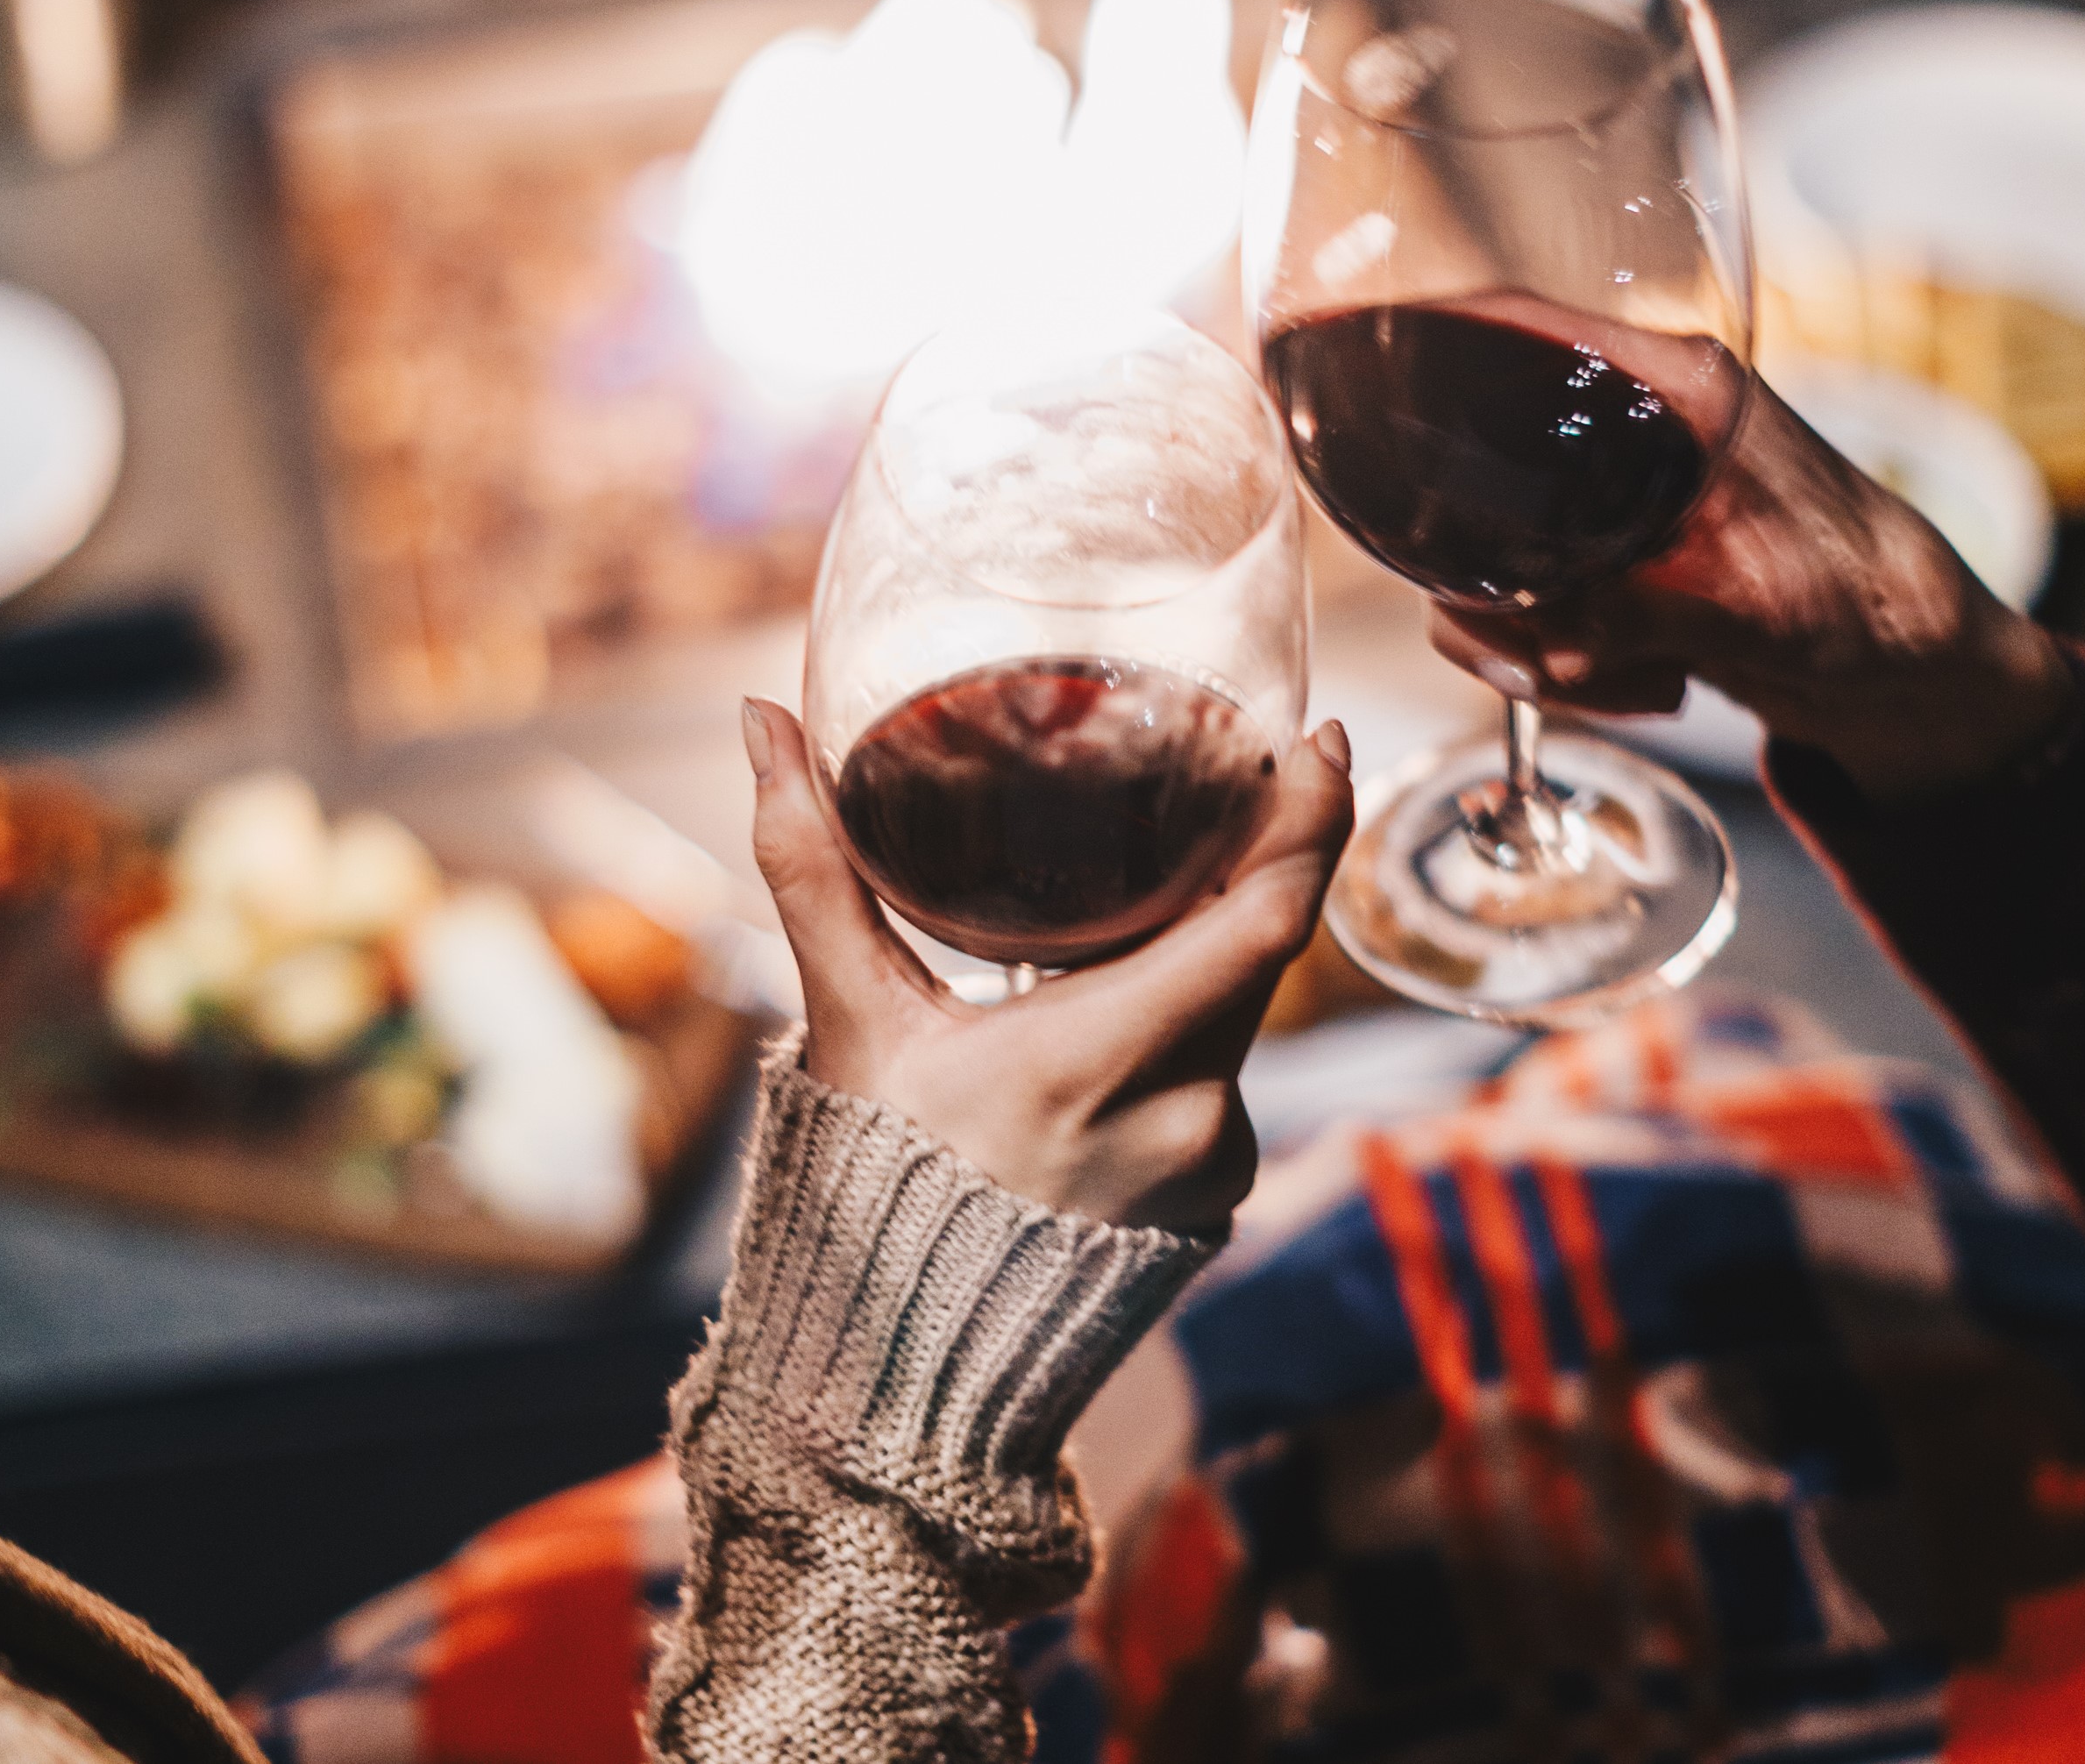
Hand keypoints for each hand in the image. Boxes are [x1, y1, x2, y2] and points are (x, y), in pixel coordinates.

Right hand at [741, 699, 1353, 1232]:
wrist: (908, 1360)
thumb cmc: (868, 1183)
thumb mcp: (847, 1020)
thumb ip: (811, 866)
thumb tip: (762, 723)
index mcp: (1098, 1060)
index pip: (1261, 926)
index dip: (1309, 822)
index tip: (1322, 737)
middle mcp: (1183, 1113)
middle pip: (1273, 946)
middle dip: (1280, 845)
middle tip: (1268, 756)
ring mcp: (1214, 1158)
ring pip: (1249, 1005)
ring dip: (1229, 932)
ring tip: (1191, 856)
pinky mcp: (1220, 1188)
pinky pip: (1230, 1067)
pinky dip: (1202, 1008)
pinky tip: (1155, 974)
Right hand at [1423, 367, 2074, 802]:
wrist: (1916, 675)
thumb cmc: (1870, 605)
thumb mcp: (1755, 605)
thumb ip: (1640, 609)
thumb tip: (1540, 636)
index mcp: (1667, 392)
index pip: (1516, 328)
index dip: (1425, 338)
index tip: (1353, 369)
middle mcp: (1625, 433)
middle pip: (1469, 477)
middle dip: (1487, 589)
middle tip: (1545, 655)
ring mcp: (1607, 505)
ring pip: (1483, 568)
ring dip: (1531, 646)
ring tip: (1627, 680)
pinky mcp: (1605, 569)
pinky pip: (1525, 617)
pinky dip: (1563, 669)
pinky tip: (1644, 684)